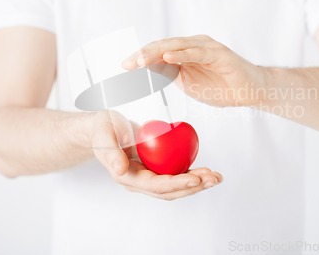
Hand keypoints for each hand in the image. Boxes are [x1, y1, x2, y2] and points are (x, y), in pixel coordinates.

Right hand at [90, 110, 222, 200]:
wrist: (102, 128)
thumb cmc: (103, 128)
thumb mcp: (104, 135)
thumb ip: (110, 153)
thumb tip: (120, 170)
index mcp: (127, 177)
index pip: (155, 185)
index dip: (177, 183)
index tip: (195, 178)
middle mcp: (139, 182)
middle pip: (170, 191)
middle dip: (194, 187)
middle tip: (213, 179)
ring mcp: (148, 177)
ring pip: (176, 186)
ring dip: (197, 183)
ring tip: (216, 177)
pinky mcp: (155, 170)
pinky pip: (176, 175)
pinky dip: (193, 174)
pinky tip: (207, 171)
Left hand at [122, 35, 263, 106]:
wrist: (250, 91)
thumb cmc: (221, 88)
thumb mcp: (189, 84)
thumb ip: (171, 75)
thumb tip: (148, 71)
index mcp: (184, 53)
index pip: (158, 52)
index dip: (141, 58)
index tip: (124, 66)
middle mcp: (193, 45)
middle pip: (163, 46)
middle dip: (143, 55)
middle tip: (127, 64)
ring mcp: (206, 47)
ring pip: (176, 46)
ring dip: (156, 53)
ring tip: (140, 60)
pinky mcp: (218, 53)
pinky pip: (196, 52)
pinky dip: (181, 54)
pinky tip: (167, 57)